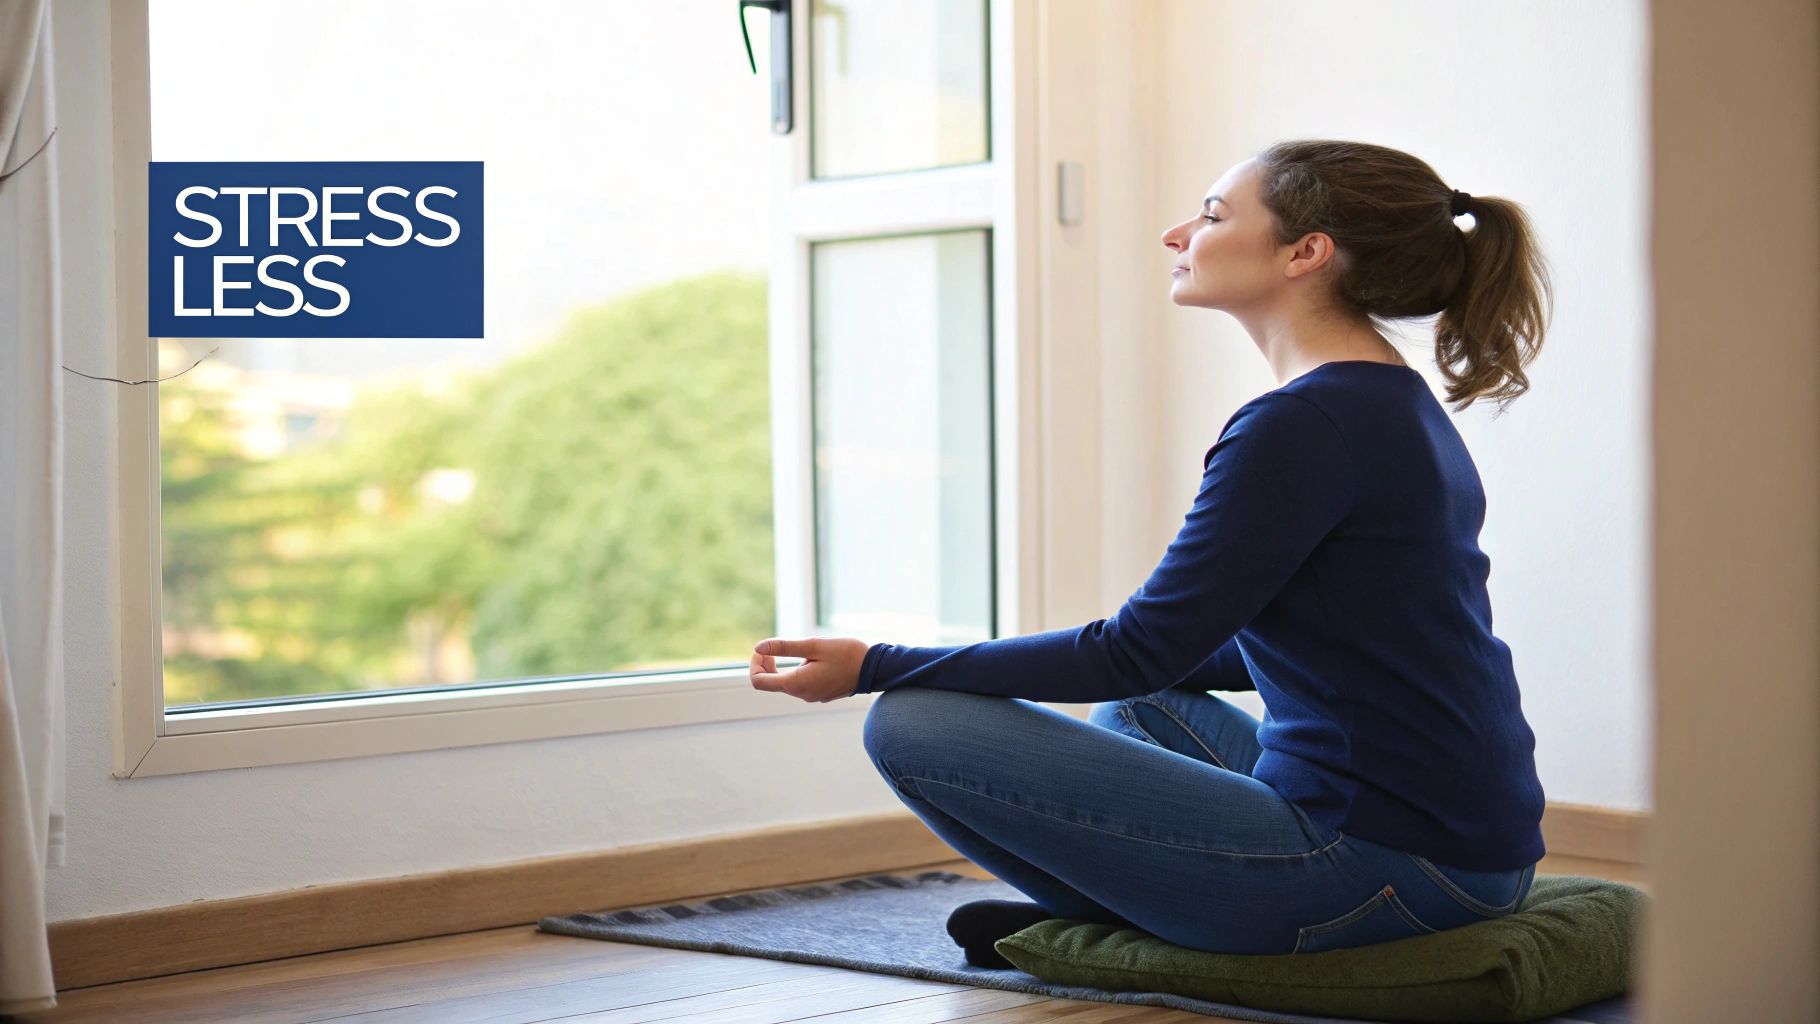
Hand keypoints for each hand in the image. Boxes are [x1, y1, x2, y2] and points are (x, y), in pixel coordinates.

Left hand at [750, 636, 869, 702]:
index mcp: (797, 683)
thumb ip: (784, 648)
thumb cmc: (846, 654)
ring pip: (786, 683)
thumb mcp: (813, 646)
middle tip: (776, 646)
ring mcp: (811, 696)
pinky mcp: (820, 693)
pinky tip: (812, 658)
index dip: (755, 665)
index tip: (763, 650)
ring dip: (783, 667)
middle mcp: (801, 694)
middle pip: (771, 683)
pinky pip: (800, 684)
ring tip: (802, 650)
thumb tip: (758, 648)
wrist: (874, 669)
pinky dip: (796, 671)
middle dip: (767, 664)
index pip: (759, 681)